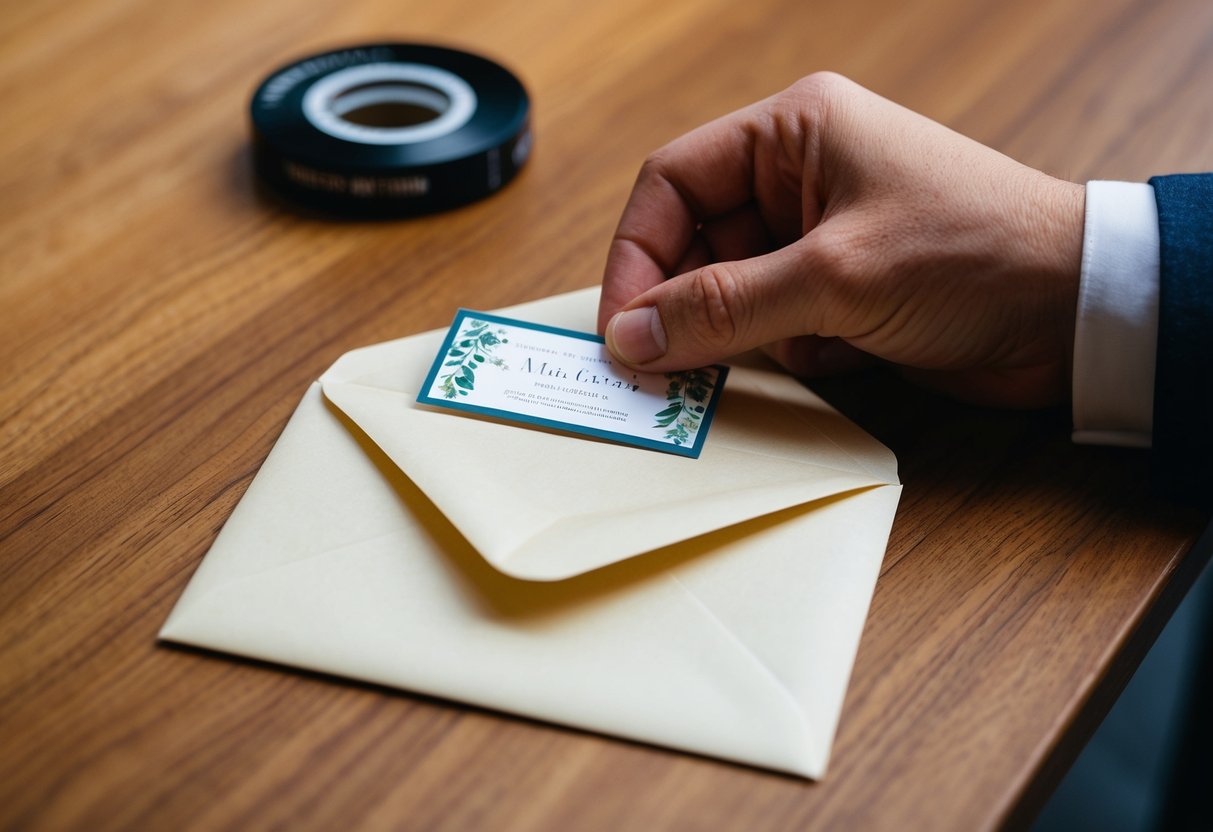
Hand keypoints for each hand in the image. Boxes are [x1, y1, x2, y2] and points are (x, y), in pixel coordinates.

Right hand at [597, 72, 1084, 406]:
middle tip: (664, 366)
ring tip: (776, 355)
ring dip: (739, 334)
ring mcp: (821, 238)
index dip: (636, 255)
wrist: (1081, 311)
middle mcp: (801, 178)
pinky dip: (784, 351)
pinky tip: (834, 356)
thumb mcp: (836, 277)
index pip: (672, 183)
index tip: (622, 326)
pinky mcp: (843, 291)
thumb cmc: (976, 253)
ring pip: (732, 291)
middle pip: (695, 242)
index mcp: (794, 135)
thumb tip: (633, 333)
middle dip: (684, 304)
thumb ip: (725, 306)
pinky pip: (774, 324)